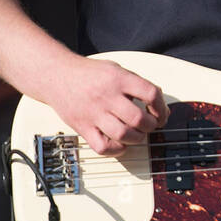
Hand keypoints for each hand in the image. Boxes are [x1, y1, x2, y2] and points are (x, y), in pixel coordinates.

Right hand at [46, 56, 169, 156]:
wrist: (57, 75)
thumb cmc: (90, 74)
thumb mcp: (117, 70)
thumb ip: (140, 86)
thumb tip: (163, 110)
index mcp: (118, 79)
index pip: (150, 94)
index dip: (162, 107)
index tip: (162, 112)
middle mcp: (106, 96)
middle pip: (138, 118)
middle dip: (151, 125)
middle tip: (150, 124)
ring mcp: (94, 113)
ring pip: (123, 135)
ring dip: (138, 138)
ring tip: (137, 133)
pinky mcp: (83, 127)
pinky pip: (103, 147)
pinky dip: (117, 149)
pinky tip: (120, 143)